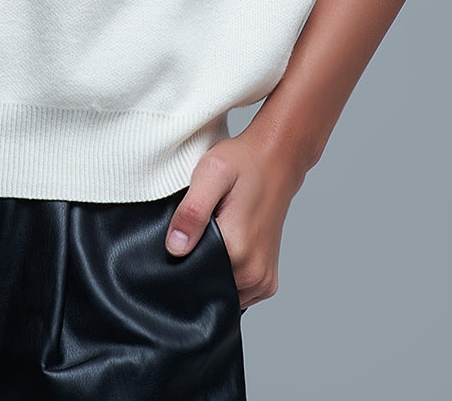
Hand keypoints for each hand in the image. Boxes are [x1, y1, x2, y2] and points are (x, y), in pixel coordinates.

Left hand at [164, 126, 304, 308]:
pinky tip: (224, 245)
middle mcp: (253, 274)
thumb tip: (175, 247)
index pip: (191, 277)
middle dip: (195, 265)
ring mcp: (262, 281)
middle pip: (206, 287)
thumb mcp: (211, 173)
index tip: (181, 237)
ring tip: (213, 235)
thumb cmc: (244, 163)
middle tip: (198, 230)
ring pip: (221, 291)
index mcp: (237, 251)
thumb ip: (192, 212)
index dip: (178, 261)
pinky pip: (236, 290)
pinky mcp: (266, 281)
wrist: (276, 160)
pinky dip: (226, 273)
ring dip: (211, 269)